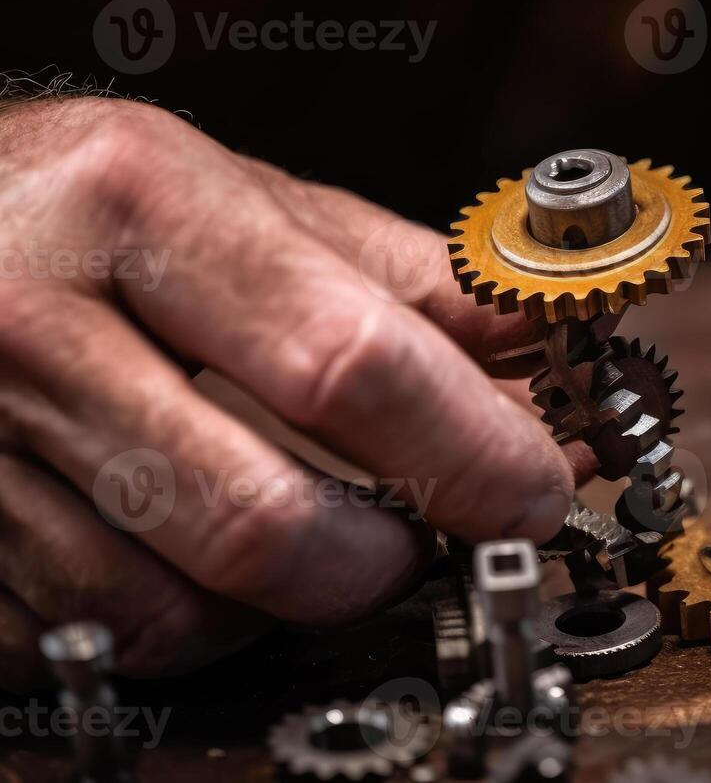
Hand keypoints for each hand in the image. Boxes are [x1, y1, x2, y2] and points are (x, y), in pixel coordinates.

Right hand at [0, 96, 573, 686]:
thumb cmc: (79, 207)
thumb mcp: (238, 195)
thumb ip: (399, 278)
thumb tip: (536, 352)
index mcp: (139, 200)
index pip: (349, 365)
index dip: (472, 450)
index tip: (534, 490)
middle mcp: (30, 316)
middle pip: (265, 520)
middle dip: (383, 558)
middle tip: (423, 532)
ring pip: (175, 611)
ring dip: (275, 603)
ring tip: (297, 529)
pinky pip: (86, 638)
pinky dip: (171, 620)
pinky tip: (183, 550)